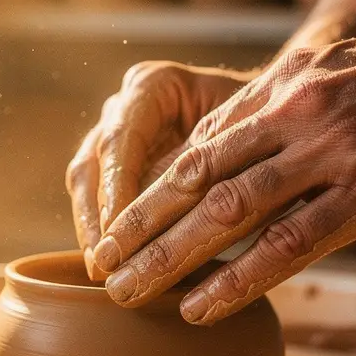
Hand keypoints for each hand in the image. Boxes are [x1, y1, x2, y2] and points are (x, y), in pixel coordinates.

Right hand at [66, 61, 255, 279]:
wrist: (270, 130)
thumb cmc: (264, 132)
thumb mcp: (241, 146)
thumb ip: (203, 169)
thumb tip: (174, 213)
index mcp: (153, 86)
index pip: (122, 138)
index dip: (116, 187)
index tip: (119, 231)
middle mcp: (125, 107)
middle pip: (95, 161)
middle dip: (97, 215)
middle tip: (103, 260)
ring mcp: (114, 137)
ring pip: (85, 182)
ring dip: (92, 228)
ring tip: (101, 270)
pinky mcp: (116, 169)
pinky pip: (96, 200)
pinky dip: (104, 233)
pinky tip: (110, 268)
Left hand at [91, 15, 355, 324]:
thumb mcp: (336, 71)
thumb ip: (287, 104)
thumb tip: (248, 137)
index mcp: (281, 92)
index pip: (198, 147)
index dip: (151, 188)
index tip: (118, 221)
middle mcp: (291, 120)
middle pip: (195, 179)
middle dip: (140, 224)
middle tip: (100, 264)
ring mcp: (327, 158)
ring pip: (227, 213)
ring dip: (170, 256)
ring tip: (129, 292)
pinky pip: (288, 244)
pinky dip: (238, 280)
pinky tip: (201, 306)